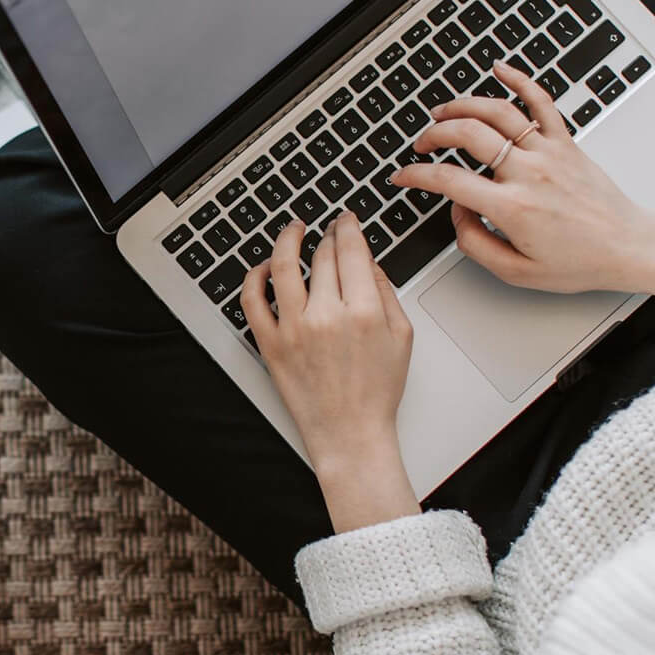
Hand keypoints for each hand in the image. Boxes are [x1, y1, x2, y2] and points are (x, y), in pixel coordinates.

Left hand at [242, 213, 419, 531]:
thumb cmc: (377, 391)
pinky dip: (255, 277)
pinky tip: (264, 267)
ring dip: (287, 240)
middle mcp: (326, 316)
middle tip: (328, 229)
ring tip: (293, 230)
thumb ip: (385, 292)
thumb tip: (367, 260)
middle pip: (322, 256)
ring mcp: (294, 329)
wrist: (350, 434)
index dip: (348, 227)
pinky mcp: (270, 344)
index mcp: (363, 311)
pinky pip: (252, 301)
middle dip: (327, 235)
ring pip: (284, 266)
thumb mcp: (401, 337)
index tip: (346, 220)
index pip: (351, 250)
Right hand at [391, 63, 654, 302]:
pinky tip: (500, 68)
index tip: (403, 176)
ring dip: (463, 105)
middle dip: (434, 135)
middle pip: (468, 135)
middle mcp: (529, 173)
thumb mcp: (517, 272)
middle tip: (422, 145)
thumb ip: (475, 243)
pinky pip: (541, 102)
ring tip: (443, 111)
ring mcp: (549, 152)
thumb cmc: (580, 261)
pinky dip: (519, 79)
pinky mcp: (566, 143)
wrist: (629, 247)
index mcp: (513, 208)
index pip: (449, 181)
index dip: (416, 175)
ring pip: (498, 112)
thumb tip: (457, 212)